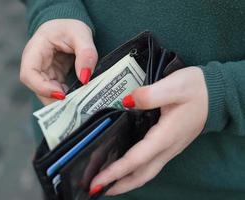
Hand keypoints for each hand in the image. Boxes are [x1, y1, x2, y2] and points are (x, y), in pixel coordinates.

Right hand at [20, 19, 97, 104]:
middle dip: (54, 99)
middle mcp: (35, 64)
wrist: (69, 29)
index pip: (28, 74)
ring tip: (78, 102)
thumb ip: (86, 53)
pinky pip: (56, 93)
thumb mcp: (81, 34)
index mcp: (35, 50)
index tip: (61, 94)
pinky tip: (78, 98)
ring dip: (61, 101)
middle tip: (75, 103)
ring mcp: (43, 73)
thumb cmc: (70, 28)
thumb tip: (85, 78)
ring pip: (46, 94)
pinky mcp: (52, 80)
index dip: (42, 88)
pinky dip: (66, 98)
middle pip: (37, 88)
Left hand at [89, 67, 207, 195]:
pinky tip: (126, 167)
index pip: (136, 159)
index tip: (98, 182)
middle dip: (119, 185)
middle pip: (141, 174)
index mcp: (166, 135)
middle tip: (98, 189)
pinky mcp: (170, 144)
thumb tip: (127, 102)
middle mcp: (168, 147)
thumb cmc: (196, 89)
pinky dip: (135, 171)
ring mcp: (170, 148)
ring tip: (108, 184)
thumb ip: (149, 95)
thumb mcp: (174, 86)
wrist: (216, 94)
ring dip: (126, 181)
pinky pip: (151, 164)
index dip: (116, 171)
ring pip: (146, 172)